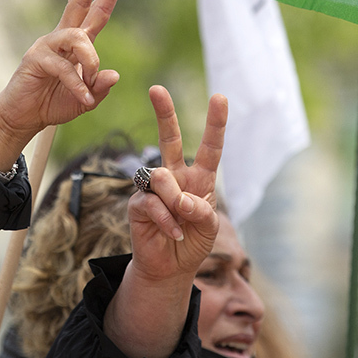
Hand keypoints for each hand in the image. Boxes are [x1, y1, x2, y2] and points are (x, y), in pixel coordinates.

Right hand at [0, 0, 124, 169]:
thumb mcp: (86, 100)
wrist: (24, 118)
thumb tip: (114, 75)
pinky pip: (63, 67)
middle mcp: (62, 39)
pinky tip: (84, 99)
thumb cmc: (53, 104)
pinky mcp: (35, 59)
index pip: (95, 13)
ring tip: (91, 81)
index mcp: (77, 44)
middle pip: (78, 3)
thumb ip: (99, 88)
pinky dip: (78, 84)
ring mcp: (47, 46)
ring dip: (90, 60)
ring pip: (77, 38)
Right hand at [127, 86, 228, 283]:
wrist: (170, 268)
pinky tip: (173, 232)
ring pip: (160, 175)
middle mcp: (175, 177)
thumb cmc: (193, 242)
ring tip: (181, 218)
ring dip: (175, 199)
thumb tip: (180, 199)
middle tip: (156, 89)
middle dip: (164, 113)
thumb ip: (201, 211)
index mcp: (198, 178)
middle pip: (168, 138)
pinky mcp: (138, 204)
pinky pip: (151, 202)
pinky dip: (166, 219)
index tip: (220, 97)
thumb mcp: (209, 228)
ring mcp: (154, 189)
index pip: (209, 147)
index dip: (215, 124)